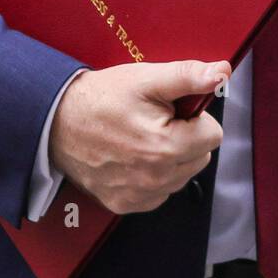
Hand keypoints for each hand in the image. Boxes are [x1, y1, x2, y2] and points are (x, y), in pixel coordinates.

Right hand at [49, 59, 228, 214]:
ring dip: (171, 157)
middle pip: (201, 156)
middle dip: (186, 136)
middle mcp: (156, 179)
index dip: (196, 116)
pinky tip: (133, 155)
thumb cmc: (100, 98)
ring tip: (141, 136)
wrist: (56, 122)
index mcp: (166, 147)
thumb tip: (221, 73)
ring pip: (182, 175)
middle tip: (155, 120)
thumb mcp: (145, 78)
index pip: (213, 135)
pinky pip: (160, 191)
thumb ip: (188, 76)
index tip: (173, 109)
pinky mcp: (127, 204)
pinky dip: (154, 174)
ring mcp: (141, 196)